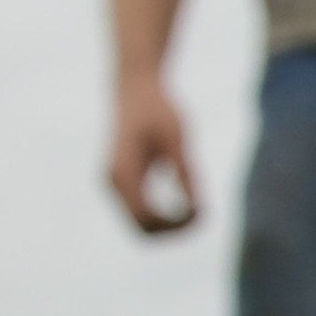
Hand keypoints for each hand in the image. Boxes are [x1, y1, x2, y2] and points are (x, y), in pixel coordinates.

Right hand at [105, 80, 203, 236]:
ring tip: (196, 214)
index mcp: (123, 170)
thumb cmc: (157, 106)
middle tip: (202, 218)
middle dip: (172, 230)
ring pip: (139, 223)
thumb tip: (198, 207)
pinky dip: (161, 216)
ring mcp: (114, 182)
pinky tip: (185, 207)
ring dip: (167, 225)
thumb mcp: (177, 138)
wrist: (135, 85)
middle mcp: (112, 181)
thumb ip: (185, 172)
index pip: (146, 217)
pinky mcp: (121, 180)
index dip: (175, 224)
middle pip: (141, 228)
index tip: (202, 212)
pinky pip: (139, 211)